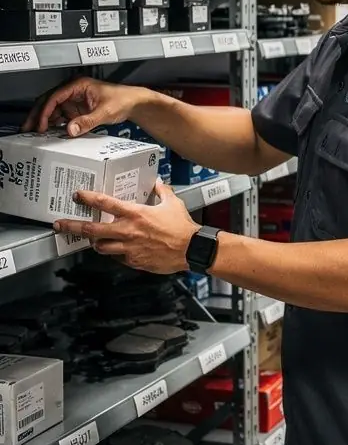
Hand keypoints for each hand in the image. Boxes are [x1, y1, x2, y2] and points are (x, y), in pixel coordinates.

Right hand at [23, 78, 144, 136]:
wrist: (134, 103)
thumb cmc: (123, 99)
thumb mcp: (105, 112)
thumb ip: (88, 121)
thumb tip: (71, 129)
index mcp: (78, 85)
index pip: (55, 96)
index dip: (46, 111)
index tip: (41, 124)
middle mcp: (74, 91)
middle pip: (49, 101)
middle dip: (38, 115)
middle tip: (28, 128)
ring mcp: (75, 100)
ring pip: (53, 110)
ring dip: (44, 121)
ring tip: (35, 133)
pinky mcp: (78, 110)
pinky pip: (62, 116)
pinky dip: (54, 124)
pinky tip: (49, 133)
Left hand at [53, 177, 197, 271]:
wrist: (191, 249)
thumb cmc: (182, 227)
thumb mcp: (172, 203)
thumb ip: (162, 192)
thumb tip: (158, 182)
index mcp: (135, 214)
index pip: (105, 203)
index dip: (88, 198)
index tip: (77, 195)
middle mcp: (128, 230)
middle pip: (92, 230)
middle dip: (73, 226)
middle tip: (60, 225)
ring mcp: (129, 248)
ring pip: (101, 247)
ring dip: (95, 243)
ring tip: (94, 239)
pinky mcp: (134, 261)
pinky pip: (118, 258)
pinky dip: (115, 253)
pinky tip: (119, 250)